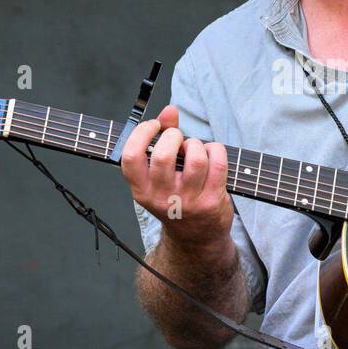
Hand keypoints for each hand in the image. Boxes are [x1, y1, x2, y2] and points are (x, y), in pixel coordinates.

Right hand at [119, 104, 233, 250]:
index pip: (131, 157)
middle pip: (164, 155)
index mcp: (141, 190)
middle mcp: (161, 197)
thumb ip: (161, 139)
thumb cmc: (176, 198)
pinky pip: (217, 163)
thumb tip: (169, 110)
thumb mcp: (160, 176)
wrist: (196, 238)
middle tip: (178, 140)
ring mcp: (188, 201)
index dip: (142, 133)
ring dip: (197, 145)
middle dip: (174, 136)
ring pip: (195, 158)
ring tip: (196, 149)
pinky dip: (216, 150)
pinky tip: (212, 154)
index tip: (154, 126)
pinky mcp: (211, 201)